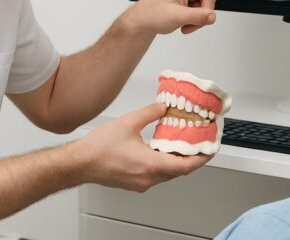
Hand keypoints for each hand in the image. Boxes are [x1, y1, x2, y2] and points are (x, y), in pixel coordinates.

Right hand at [74, 103, 210, 191]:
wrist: (80, 163)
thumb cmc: (98, 148)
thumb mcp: (128, 122)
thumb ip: (150, 113)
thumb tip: (164, 107)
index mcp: (150, 164)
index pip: (185, 166)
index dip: (201, 158)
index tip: (209, 150)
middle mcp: (147, 178)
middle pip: (178, 171)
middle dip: (190, 158)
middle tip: (197, 144)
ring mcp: (141, 183)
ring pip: (167, 174)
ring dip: (175, 161)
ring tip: (179, 144)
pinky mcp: (134, 183)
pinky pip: (155, 175)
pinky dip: (163, 164)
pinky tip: (159, 150)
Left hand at [126, 0, 244, 34]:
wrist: (142, 22)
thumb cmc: (152, 14)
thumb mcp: (175, 17)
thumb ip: (197, 17)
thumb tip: (213, 16)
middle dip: (203, 13)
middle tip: (188, 23)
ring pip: (206, 6)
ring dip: (198, 18)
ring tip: (183, 24)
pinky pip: (201, 10)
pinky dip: (194, 20)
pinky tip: (183, 23)